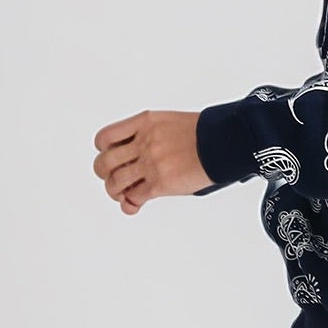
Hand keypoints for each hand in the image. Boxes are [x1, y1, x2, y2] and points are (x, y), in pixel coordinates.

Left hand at [93, 110, 214, 213]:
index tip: (112, 156)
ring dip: (115, 191)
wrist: (224, 142)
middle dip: (104, 173)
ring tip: (123, 193)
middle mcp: (144, 142)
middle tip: (112, 178)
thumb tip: (138, 153)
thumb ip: (150, 135)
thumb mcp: (169, 123)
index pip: (105, 138)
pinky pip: (134, 197)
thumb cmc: (205, 134)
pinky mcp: (160, 183)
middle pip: (105, 162)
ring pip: (115, 182)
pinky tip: (134, 205)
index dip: (103, 150)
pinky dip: (130, 204)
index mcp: (144, 123)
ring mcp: (151, 163)